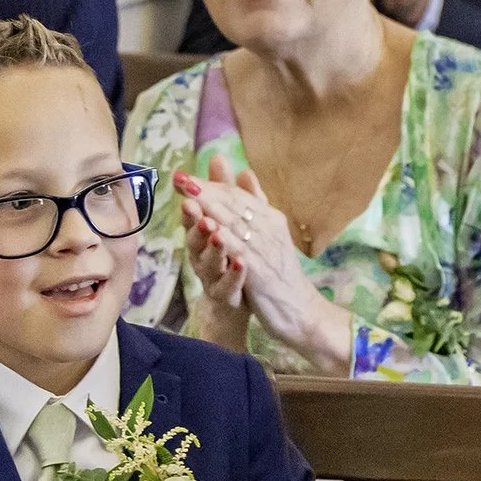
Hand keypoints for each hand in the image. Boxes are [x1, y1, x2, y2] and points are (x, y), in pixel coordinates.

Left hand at [176, 158, 351, 370]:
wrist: (300, 309)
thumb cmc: (280, 272)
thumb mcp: (270, 234)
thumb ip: (256, 205)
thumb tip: (245, 171)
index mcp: (270, 218)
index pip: (236, 195)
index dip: (210, 183)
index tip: (183, 175)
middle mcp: (269, 229)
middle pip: (234, 205)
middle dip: (205, 190)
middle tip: (180, 178)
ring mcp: (266, 249)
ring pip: (236, 224)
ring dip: (212, 208)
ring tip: (190, 196)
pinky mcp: (261, 272)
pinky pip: (242, 252)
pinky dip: (227, 239)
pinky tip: (210, 229)